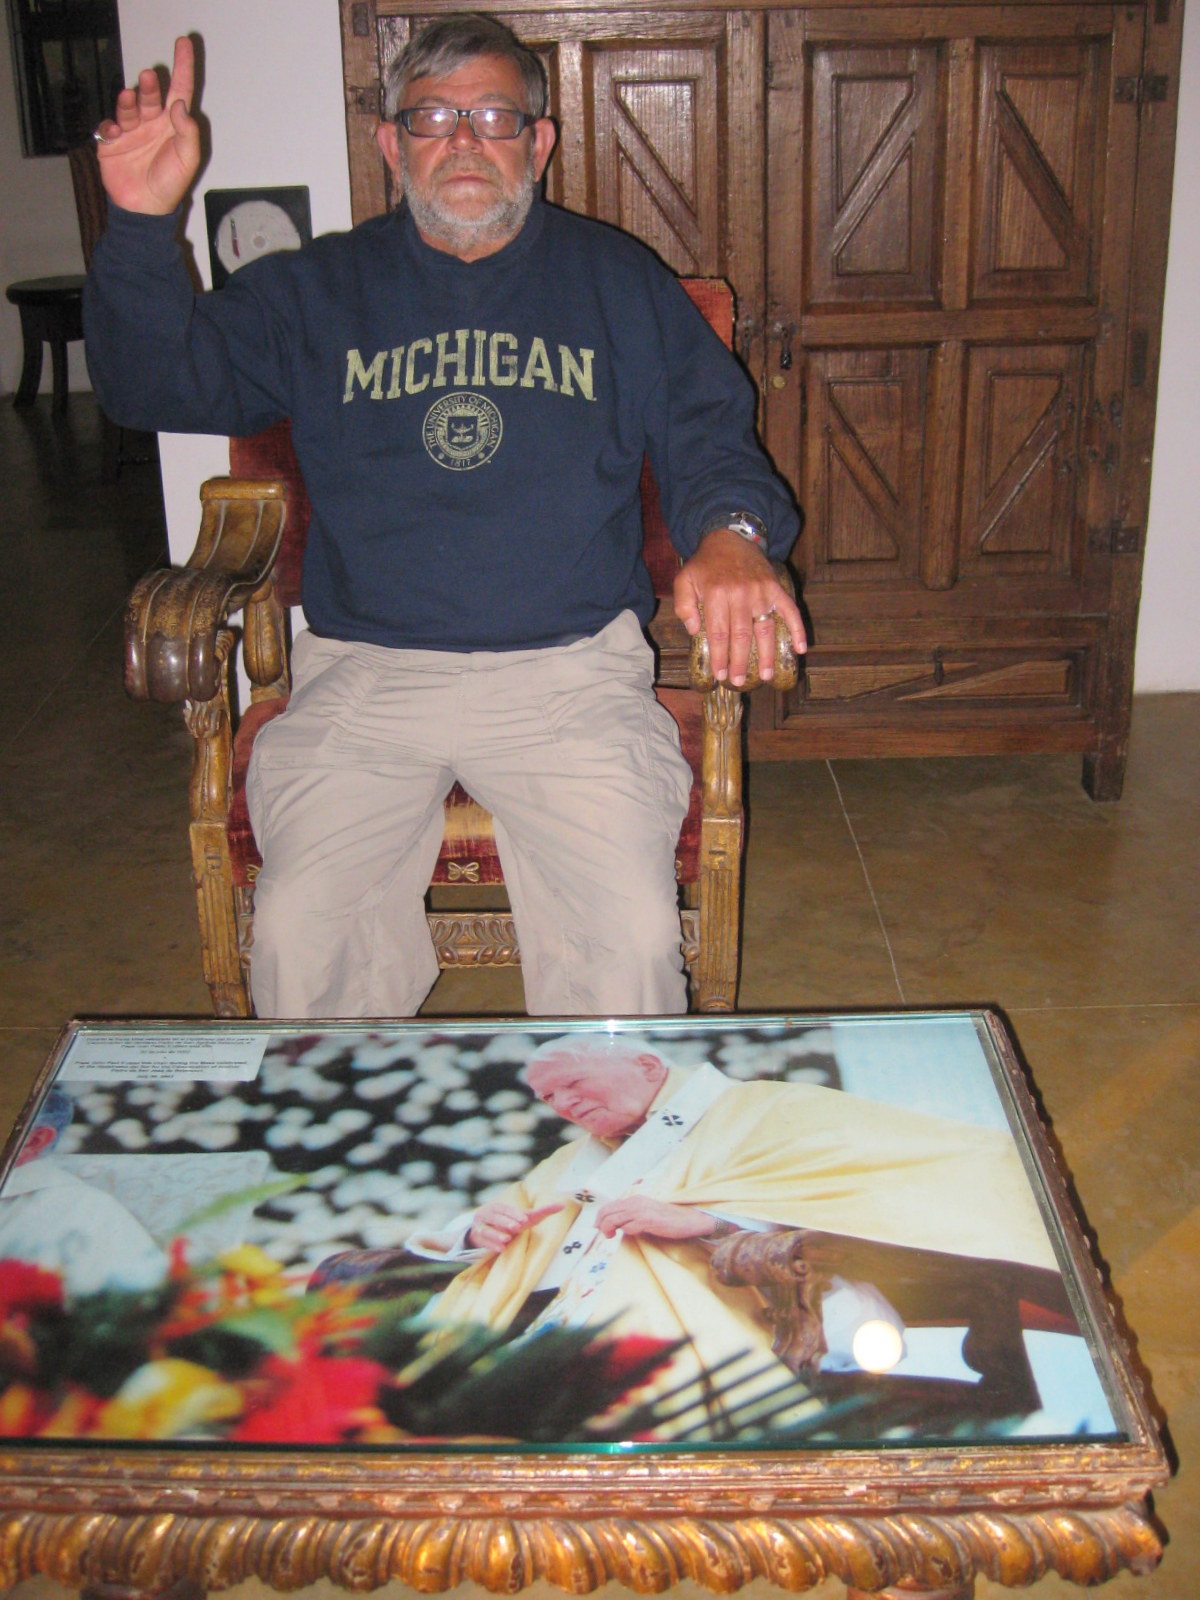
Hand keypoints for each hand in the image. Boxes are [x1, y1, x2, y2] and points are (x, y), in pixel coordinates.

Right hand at [94, 36, 200, 215]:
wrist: (145, 210)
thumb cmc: (170, 185)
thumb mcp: (188, 160)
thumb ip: (187, 132)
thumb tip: (180, 105)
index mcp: (174, 125)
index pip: (180, 90)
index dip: (182, 67)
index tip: (183, 43)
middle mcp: (153, 123)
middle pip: (151, 95)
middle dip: (149, 85)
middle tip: (148, 77)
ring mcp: (132, 131)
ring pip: (129, 106)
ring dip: (129, 100)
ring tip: (130, 98)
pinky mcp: (112, 142)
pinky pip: (109, 127)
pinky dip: (111, 126)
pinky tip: (116, 133)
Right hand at [467, 1201, 563, 1252]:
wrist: (486, 1229)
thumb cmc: (512, 1222)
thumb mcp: (526, 1217)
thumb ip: (543, 1211)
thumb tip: (563, 1205)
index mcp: (499, 1207)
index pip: (506, 1208)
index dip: (515, 1213)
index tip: (524, 1219)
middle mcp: (488, 1214)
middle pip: (496, 1217)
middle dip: (506, 1222)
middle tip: (517, 1227)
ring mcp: (481, 1226)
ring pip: (487, 1229)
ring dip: (497, 1234)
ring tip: (507, 1239)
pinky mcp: (478, 1238)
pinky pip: (483, 1241)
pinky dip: (491, 1245)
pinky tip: (501, 1249)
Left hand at [594, 1196, 714, 1240]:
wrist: (688, 1219)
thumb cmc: (668, 1219)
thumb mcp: (647, 1213)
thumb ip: (633, 1215)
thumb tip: (617, 1225)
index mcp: (635, 1199)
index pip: (608, 1206)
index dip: (599, 1217)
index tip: (598, 1228)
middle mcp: (636, 1202)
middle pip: (607, 1212)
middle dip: (601, 1224)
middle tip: (606, 1235)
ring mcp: (641, 1211)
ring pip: (613, 1219)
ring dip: (608, 1230)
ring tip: (612, 1237)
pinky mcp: (648, 1221)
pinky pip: (628, 1227)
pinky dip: (624, 1232)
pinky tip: (629, 1235)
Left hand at [674, 529, 806, 686]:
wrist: (730, 537)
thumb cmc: (705, 565)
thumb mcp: (684, 580)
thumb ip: (684, 606)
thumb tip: (694, 630)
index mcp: (716, 594)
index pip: (718, 633)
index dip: (719, 656)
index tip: (719, 674)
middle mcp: (740, 594)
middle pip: (741, 636)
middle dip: (739, 662)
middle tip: (738, 681)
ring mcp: (761, 592)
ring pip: (765, 628)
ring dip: (766, 654)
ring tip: (765, 675)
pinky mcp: (776, 588)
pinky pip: (790, 610)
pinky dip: (797, 629)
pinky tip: (800, 648)